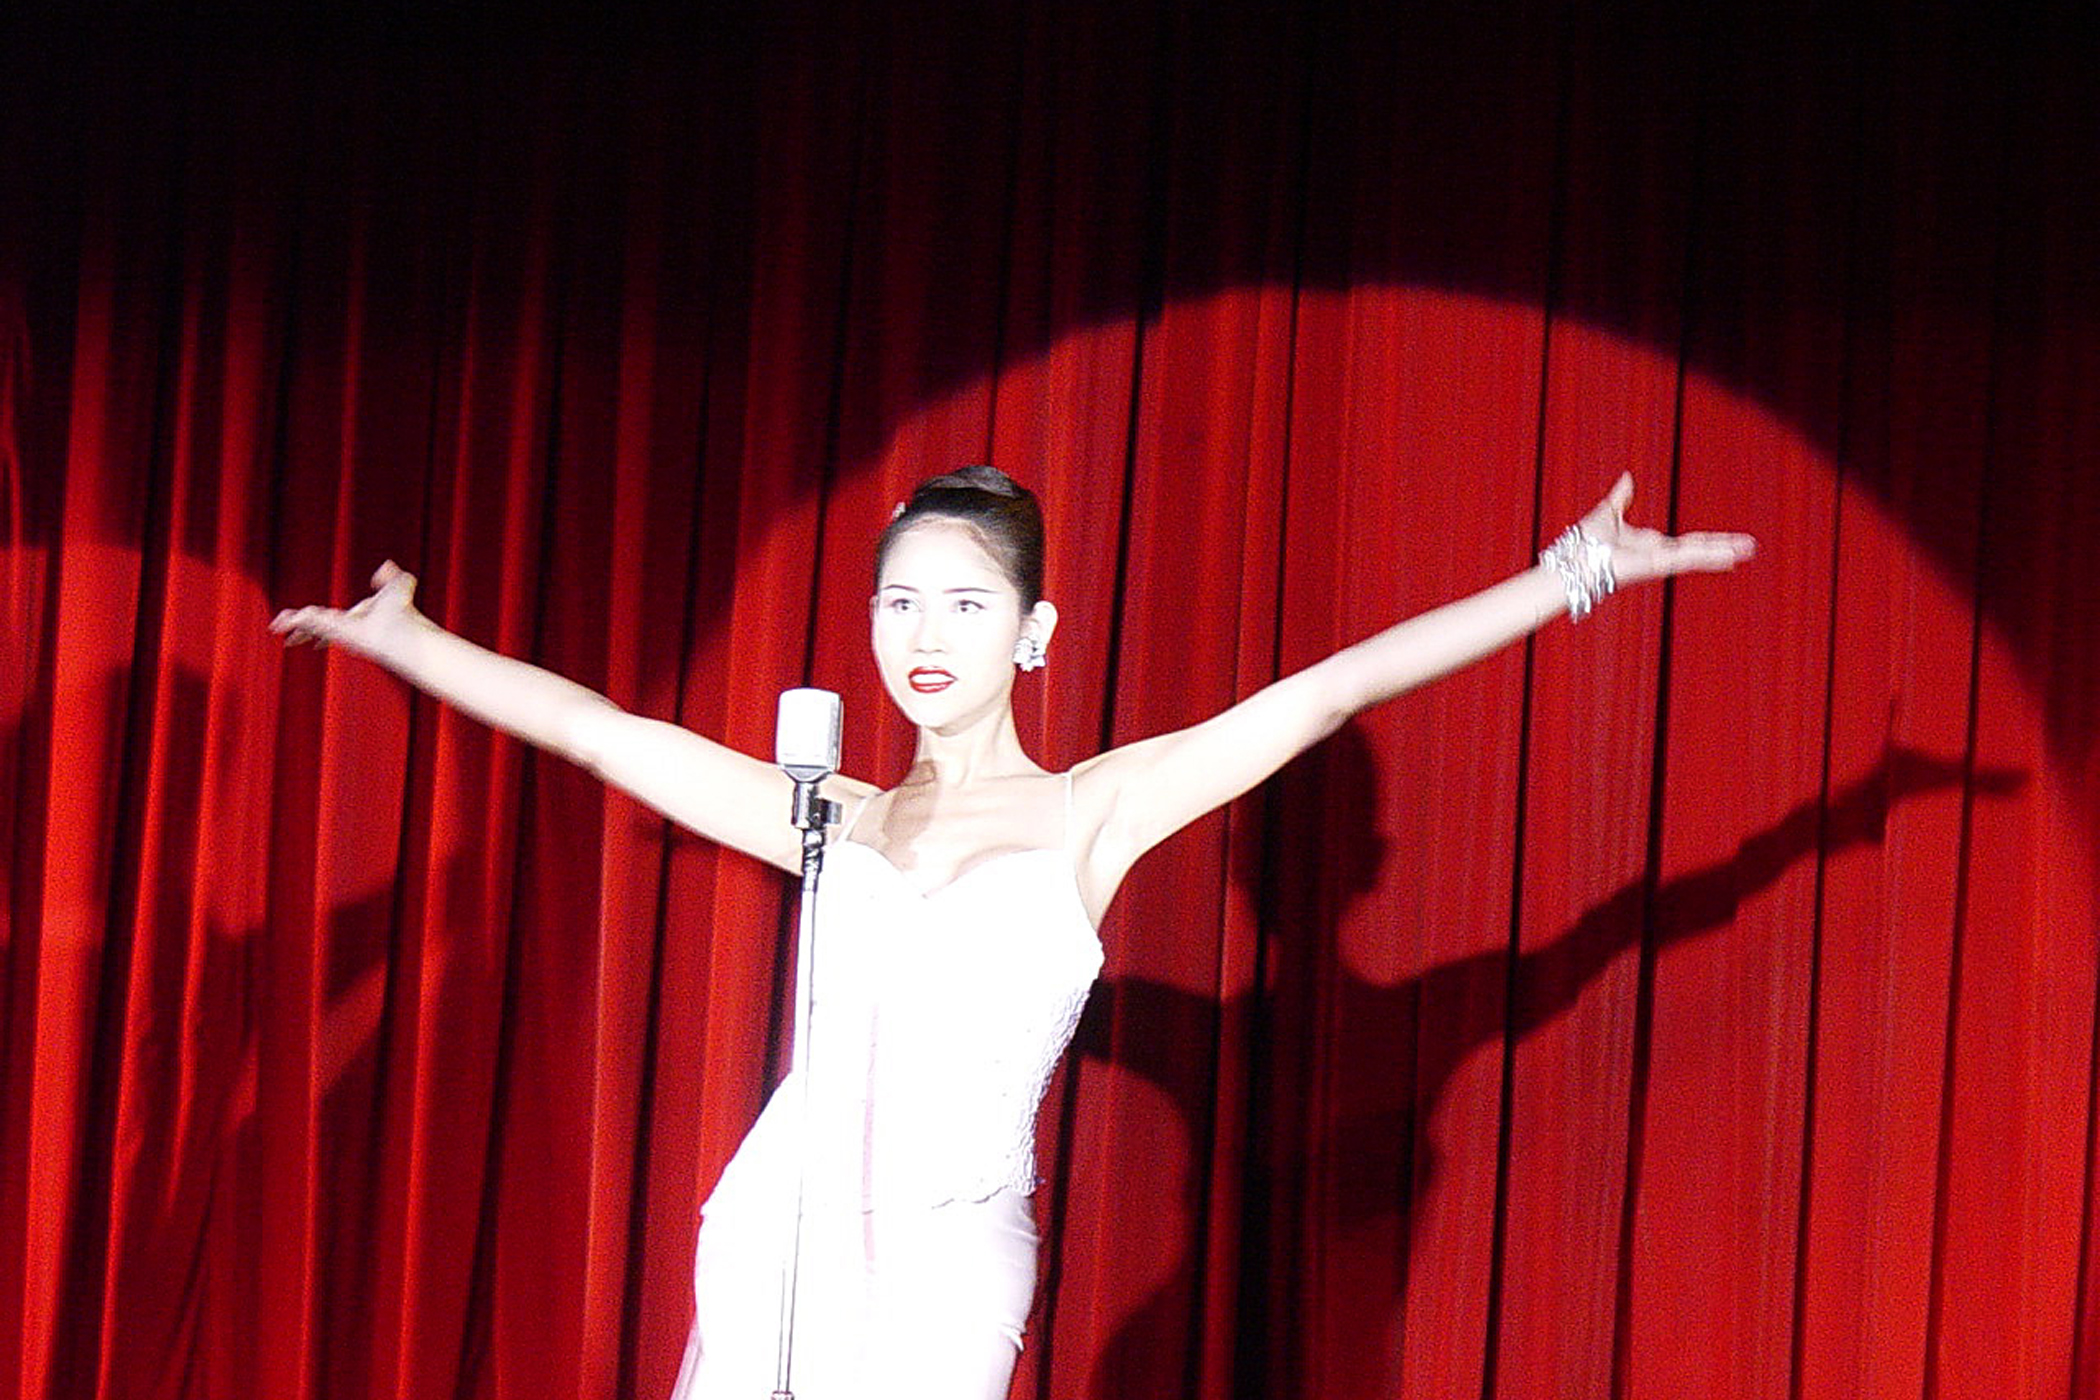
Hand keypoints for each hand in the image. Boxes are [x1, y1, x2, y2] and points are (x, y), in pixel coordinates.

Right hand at [270, 561, 423, 659]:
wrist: (401, 625)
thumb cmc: (404, 612)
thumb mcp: (398, 585)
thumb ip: (390, 576)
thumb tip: (385, 566)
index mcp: (358, 619)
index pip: (334, 620)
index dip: (322, 622)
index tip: (311, 622)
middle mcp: (347, 627)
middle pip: (318, 627)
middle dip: (301, 629)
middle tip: (285, 632)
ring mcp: (339, 630)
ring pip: (309, 625)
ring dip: (293, 624)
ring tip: (276, 626)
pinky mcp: (333, 629)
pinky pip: (307, 622)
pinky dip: (293, 620)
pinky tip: (279, 622)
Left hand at [1578, 473, 1755, 587]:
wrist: (1572, 563)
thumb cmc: (1582, 545)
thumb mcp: (1608, 513)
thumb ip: (1621, 497)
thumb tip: (1628, 477)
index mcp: (1650, 546)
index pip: (1687, 544)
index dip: (1709, 542)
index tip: (1730, 543)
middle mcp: (1659, 556)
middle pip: (1698, 550)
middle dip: (1724, 547)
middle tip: (1750, 547)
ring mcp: (1660, 562)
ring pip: (1698, 555)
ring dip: (1723, 552)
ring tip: (1749, 549)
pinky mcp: (1657, 565)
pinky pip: (1687, 558)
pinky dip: (1709, 557)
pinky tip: (1731, 556)